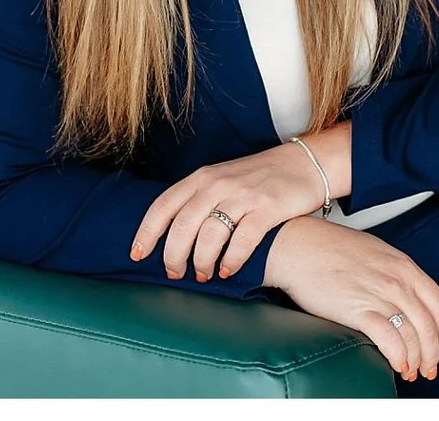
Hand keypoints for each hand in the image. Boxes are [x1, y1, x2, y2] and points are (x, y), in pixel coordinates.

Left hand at [131, 135, 339, 283]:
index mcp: (200, 178)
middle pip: (183, 225)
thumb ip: (197, 200)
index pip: (163, 206)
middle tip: (174, 274)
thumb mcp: (220, 180)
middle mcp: (217, 184)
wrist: (303, 164)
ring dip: (202, 261)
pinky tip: (227, 270)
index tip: (136, 255)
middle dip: (173, 255)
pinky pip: (243, 239)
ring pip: (210, 235)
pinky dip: (232, 259)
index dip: (146, 233)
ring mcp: (242, 196)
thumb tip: (170, 233)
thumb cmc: (256, 178)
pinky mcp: (268, 208)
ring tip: (203, 275)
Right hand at [262, 216, 438, 382]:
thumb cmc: (324, 245)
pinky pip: (390, 341)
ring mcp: (379, 295)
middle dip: (433, 352)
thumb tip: (400, 293)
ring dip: (417, 359)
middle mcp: (397, 280)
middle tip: (430, 367)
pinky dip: (399, 357)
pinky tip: (398, 365)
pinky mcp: (358, 310)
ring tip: (411, 371)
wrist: (293, 244)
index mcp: (402, 265)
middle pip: (429, 325)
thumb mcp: (371, 250)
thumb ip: (392, 270)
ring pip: (413, 336)